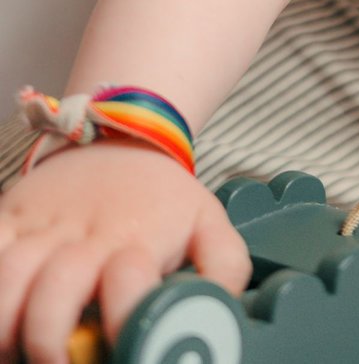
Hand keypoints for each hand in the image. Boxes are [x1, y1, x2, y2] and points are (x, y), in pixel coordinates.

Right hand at [0, 141, 250, 363]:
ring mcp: (43, 226)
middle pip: (57, 288)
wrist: (123, 132)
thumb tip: (223, 312)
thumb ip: (222, 266)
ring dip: (3, 322)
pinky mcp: (9, 216)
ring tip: (10, 349)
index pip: (129, 281)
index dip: (125, 314)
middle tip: (55, 362)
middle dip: (48, 338)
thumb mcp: (206, 221)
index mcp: (138, 240)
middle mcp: (86, 235)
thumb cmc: (161, 195)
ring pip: (7, 275)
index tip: (122, 341)